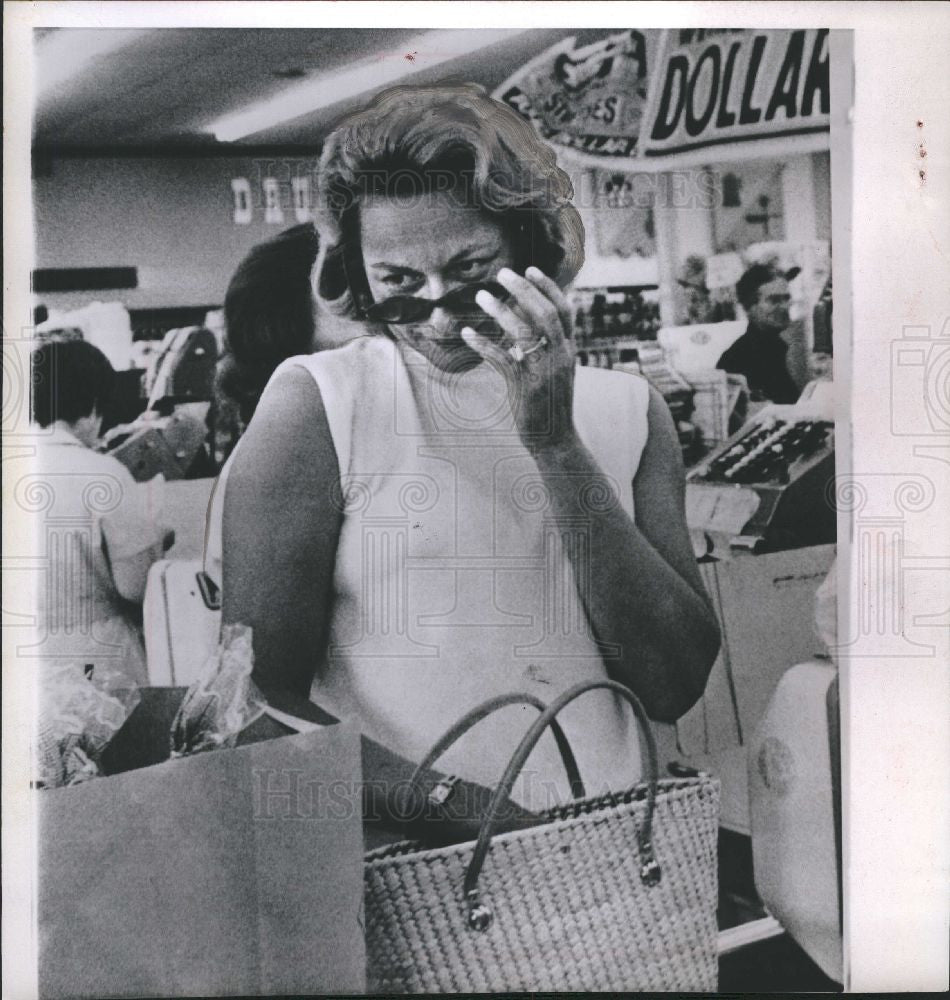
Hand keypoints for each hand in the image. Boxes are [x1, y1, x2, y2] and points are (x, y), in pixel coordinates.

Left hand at [461, 267, 576, 453]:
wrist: (556, 440)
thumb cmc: (550, 404)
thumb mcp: (554, 371)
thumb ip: (544, 346)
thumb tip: (525, 320)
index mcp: (569, 350)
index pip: (565, 310)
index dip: (548, 287)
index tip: (530, 268)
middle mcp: (561, 357)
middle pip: (546, 313)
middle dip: (524, 289)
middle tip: (502, 273)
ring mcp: (545, 372)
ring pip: (525, 332)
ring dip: (502, 310)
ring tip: (481, 296)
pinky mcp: (527, 388)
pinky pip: (503, 359)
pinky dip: (484, 344)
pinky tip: (467, 333)